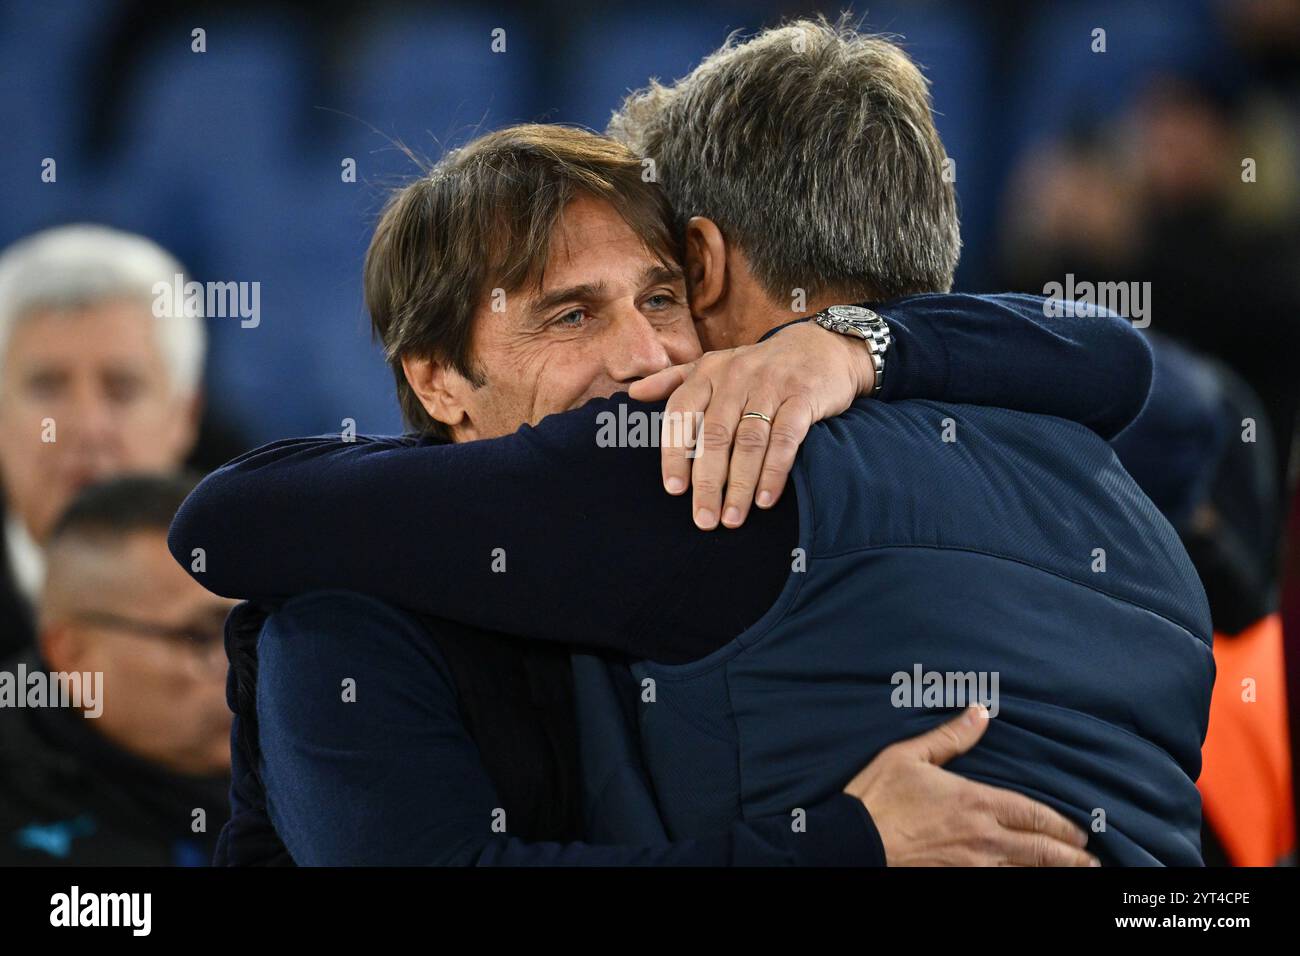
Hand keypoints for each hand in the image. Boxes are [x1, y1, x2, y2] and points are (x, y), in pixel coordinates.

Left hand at [627, 320, 874, 529]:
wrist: (822, 347)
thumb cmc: (759, 367)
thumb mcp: (715, 366)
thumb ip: (674, 381)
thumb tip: (633, 394)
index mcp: (708, 372)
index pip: (681, 414)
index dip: (675, 453)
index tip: (674, 490)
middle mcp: (735, 377)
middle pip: (714, 436)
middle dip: (707, 482)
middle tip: (703, 520)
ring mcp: (770, 386)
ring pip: (748, 442)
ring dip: (739, 485)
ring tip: (732, 519)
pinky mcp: (803, 396)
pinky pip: (785, 439)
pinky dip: (774, 472)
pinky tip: (766, 499)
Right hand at [842, 705, 1098, 866]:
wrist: (854, 843)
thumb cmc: (878, 796)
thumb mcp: (909, 755)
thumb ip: (950, 736)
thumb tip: (979, 712)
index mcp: (975, 802)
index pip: (1033, 814)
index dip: (1062, 824)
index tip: (1082, 830)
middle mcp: (982, 837)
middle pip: (1040, 850)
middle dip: (1070, 855)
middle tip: (1092, 860)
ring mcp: (971, 864)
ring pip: (1025, 870)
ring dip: (1053, 871)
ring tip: (1074, 872)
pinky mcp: (956, 879)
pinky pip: (1000, 882)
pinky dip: (1020, 880)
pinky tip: (1029, 880)